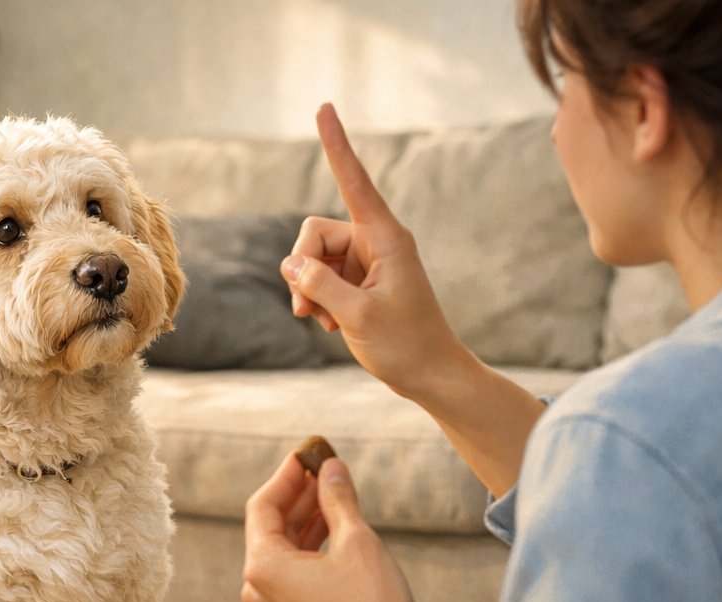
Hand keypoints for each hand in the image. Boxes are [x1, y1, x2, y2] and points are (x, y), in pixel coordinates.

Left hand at [241, 451, 421, 601]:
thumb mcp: (357, 541)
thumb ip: (338, 499)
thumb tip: (331, 467)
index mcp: (263, 566)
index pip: (263, 505)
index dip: (287, 475)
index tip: (309, 453)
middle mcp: (258, 587)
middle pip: (270, 526)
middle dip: (298, 495)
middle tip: (325, 468)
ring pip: (283, 550)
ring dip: (306, 519)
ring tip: (335, 492)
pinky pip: (292, 572)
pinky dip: (310, 547)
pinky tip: (335, 528)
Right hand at [282, 104, 470, 401]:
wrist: (430, 375)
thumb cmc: (405, 345)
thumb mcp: (357, 317)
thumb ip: (319, 285)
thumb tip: (291, 262)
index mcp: (386, 238)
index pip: (354, 181)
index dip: (337, 145)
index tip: (324, 107)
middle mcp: (374, 242)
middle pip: (314, 233)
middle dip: (301, 268)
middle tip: (305, 309)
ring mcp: (366, 261)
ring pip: (312, 258)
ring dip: (308, 290)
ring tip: (322, 321)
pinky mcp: (357, 281)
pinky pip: (319, 277)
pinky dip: (316, 300)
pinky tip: (330, 323)